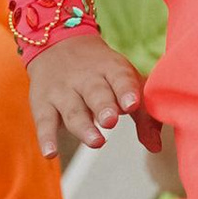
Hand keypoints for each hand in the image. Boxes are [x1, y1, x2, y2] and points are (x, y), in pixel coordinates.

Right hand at [26, 27, 155, 156]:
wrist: (58, 45)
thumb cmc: (103, 73)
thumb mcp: (125, 82)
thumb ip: (143, 114)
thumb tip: (155, 147)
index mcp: (111, 68)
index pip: (120, 78)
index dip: (126, 91)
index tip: (132, 105)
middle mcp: (86, 78)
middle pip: (95, 93)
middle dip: (103, 107)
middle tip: (111, 121)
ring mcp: (62, 90)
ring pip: (73, 110)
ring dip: (83, 127)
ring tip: (96, 141)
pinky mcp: (43, 103)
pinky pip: (44, 122)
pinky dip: (46, 138)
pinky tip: (50, 153)